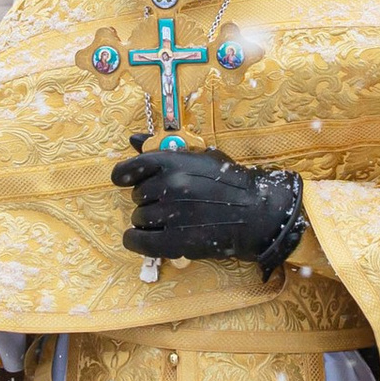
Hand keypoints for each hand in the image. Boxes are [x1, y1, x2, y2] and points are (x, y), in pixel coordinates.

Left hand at [111, 141, 305, 274]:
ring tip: (168, 220)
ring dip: (148, 220)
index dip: (124, 176)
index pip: (130, 168)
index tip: (125, 181)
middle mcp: (169, 185)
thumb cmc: (229, 182)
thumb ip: (163, 147)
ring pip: (139, 218)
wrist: (256, 213)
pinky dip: (136, 239)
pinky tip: (143, 238)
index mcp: (174, 161)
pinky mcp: (174, 241)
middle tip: (167, 202)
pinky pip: (137, 240)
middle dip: (148, 199)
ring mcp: (171, 214)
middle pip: (137, 195)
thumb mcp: (200, 156)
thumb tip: (133, 138)